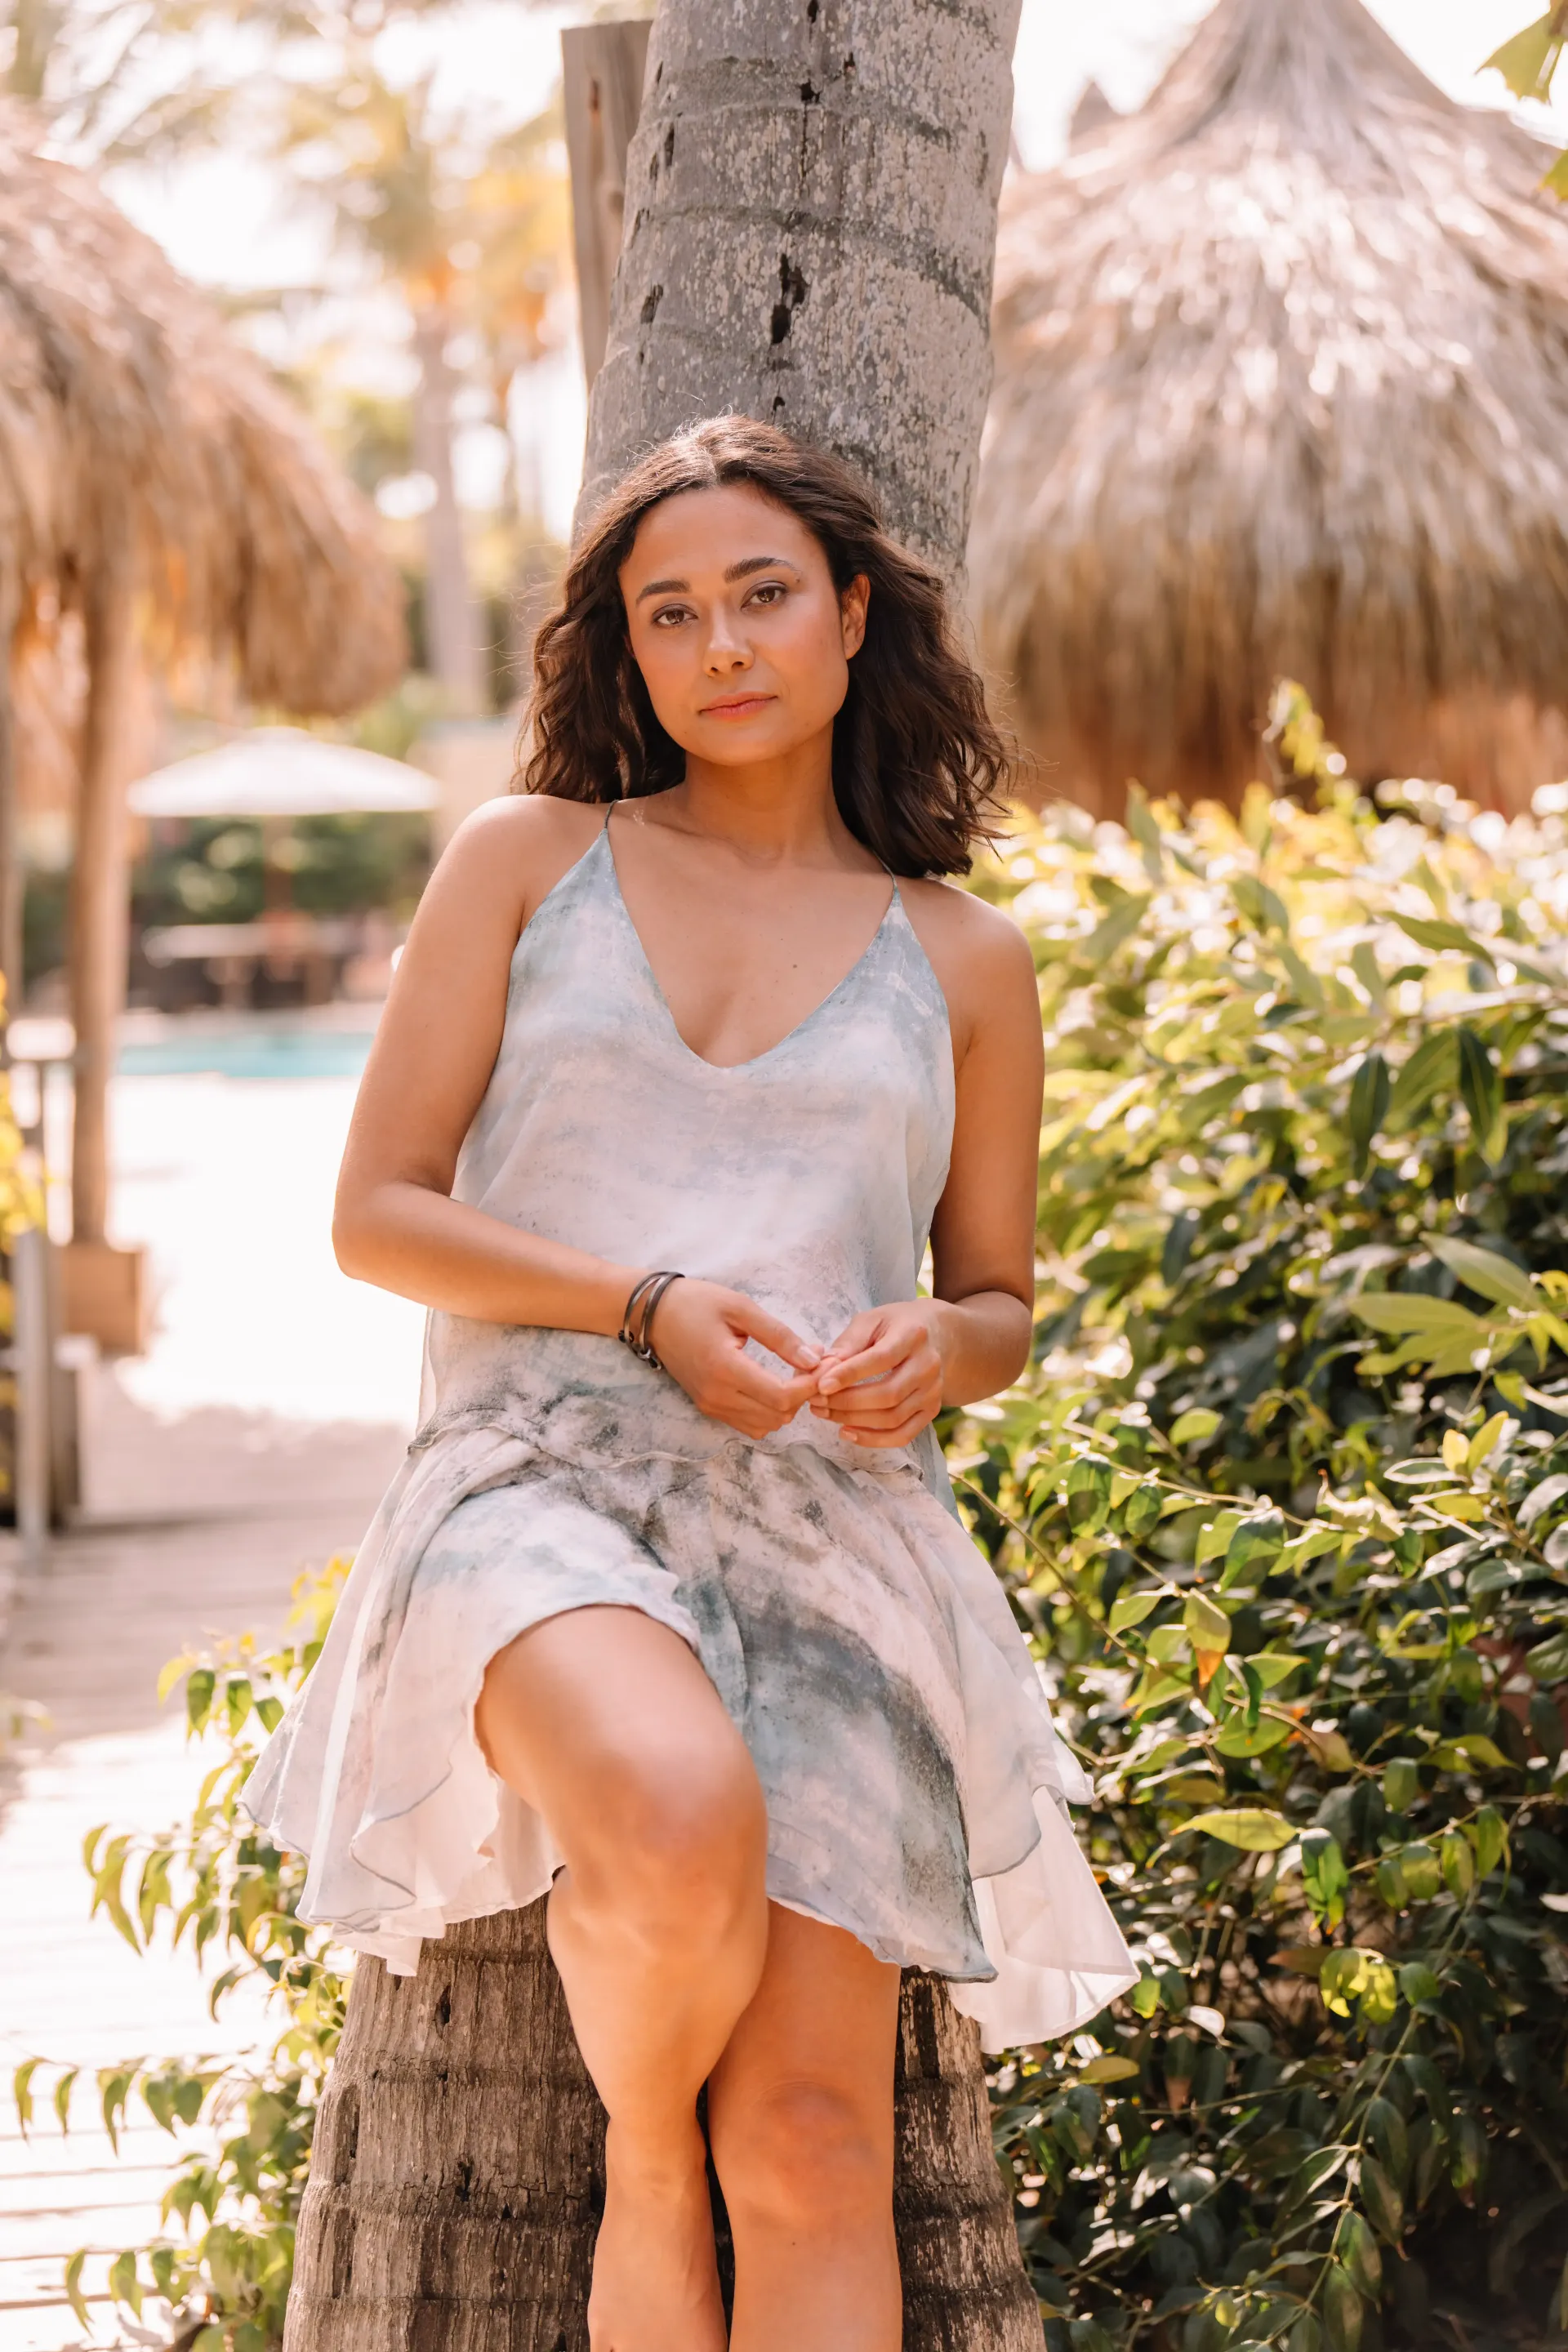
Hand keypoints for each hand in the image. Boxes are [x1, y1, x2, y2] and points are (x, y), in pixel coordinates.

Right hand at [646, 1278, 821, 1439]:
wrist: (653, 1315)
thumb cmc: (697, 1303)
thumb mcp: (741, 1308)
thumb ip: (779, 1336)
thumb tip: (814, 1359)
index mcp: (725, 1368)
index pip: (781, 1396)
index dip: (810, 1385)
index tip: (825, 1362)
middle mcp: (717, 1395)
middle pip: (778, 1415)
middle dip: (803, 1392)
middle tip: (812, 1362)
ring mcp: (711, 1405)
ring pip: (766, 1425)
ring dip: (787, 1404)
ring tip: (793, 1372)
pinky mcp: (708, 1407)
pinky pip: (749, 1424)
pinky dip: (769, 1410)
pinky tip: (773, 1383)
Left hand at [809, 1302, 946, 1447]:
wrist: (938, 1336)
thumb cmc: (896, 1326)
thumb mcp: (872, 1320)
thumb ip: (848, 1343)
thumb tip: (823, 1369)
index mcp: (913, 1335)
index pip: (881, 1359)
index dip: (849, 1374)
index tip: (820, 1385)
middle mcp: (928, 1365)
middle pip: (887, 1394)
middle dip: (846, 1402)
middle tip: (815, 1400)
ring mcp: (933, 1391)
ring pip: (892, 1418)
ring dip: (853, 1420)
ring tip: (824, 1412)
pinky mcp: (932, 1410)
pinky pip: (903, 1435)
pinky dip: (873, 1440)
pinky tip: (847, 1431)